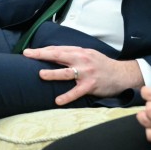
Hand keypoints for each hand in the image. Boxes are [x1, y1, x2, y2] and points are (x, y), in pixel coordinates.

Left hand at [22, 45, 143, 105]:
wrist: (122, 74)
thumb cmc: (103, 65)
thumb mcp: (88, 55)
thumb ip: (73, 55)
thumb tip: (55, 55)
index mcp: (80, 51)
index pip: (58, 49)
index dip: (43, 50)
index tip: (29, 52)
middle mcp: (82, 60)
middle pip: (59, 55)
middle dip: (42, 54)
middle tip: (28, 55)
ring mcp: (86, 72)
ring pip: (67, 72)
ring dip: (53, 73)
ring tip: (41, 74)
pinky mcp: (91, 85)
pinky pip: (77, 91)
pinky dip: (67, 96)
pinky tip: (57, 100)